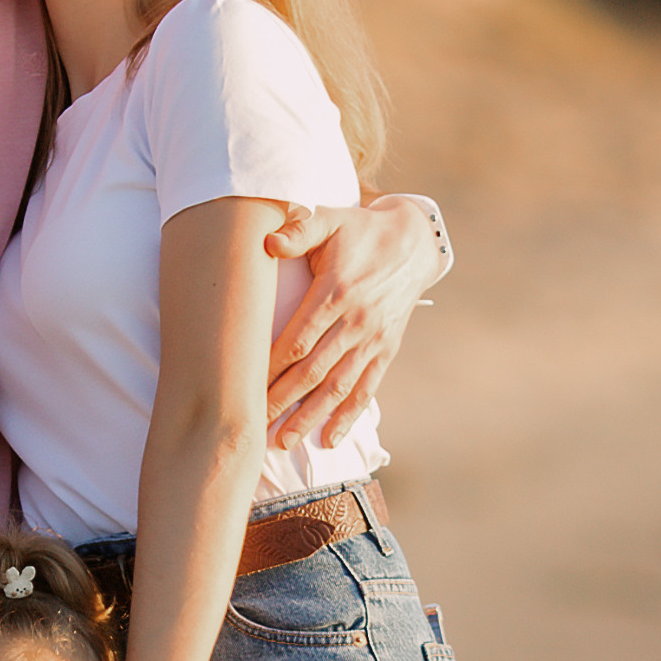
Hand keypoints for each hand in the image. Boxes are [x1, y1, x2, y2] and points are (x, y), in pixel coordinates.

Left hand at [263, 195, 440, 449]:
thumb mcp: (330, 219)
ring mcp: (373, 339)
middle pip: (313, 371)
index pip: (298, 339)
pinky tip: (328, 439)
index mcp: (336, 292)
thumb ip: (299, 231)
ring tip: (284, 441)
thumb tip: (268, 242)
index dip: (272, 367)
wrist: (413, 242)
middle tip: (253, 425)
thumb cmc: (360, 230)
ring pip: (338, 387)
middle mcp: (356, 321)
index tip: (247, 388)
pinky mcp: (386, 349)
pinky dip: (348, 416)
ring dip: (310, 417)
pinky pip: (366, 388)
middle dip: (283, 401)